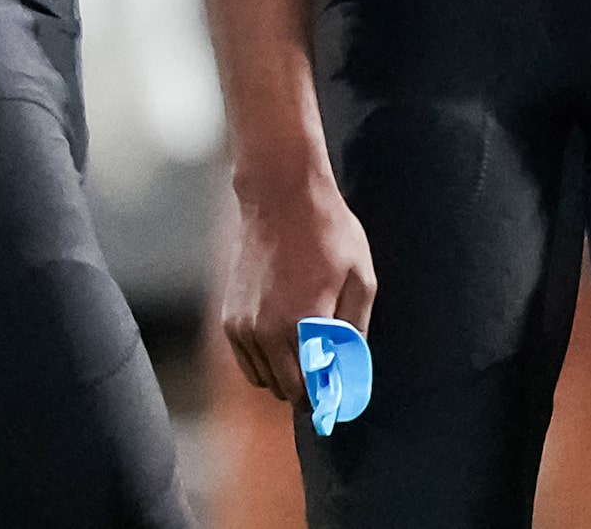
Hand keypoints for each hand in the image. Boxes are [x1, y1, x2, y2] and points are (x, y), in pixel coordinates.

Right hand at [223, 166, 375, 405]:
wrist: (281, 195)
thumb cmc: (327, 232)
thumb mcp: (361, 277)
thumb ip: (355, 332)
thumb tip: (349, 372)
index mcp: (301, 326)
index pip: (313, 391)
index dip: (330, 395)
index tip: (340, 388)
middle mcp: (265, 332)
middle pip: (287, 391)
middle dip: (310, 386)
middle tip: (327, 364)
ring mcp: (242, 326)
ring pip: (264, 380)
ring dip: (285, 373)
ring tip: (306, 343)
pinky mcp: (230, 317)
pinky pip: (247, 361)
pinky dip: (264, 359)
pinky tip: (284, 332)